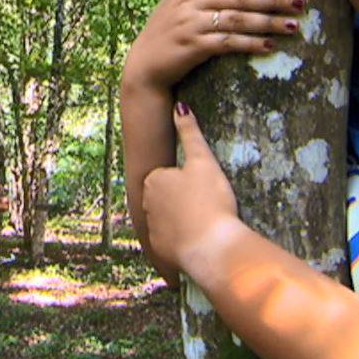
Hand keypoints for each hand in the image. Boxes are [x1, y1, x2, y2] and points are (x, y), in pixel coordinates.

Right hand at [122, 0, 303, 92]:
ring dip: (268, 23)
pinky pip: (230, 43)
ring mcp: (192, 24)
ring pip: (238, 20)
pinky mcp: (195, 47)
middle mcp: (190, 0)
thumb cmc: (161, 30)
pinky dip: (251, 44)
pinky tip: (270, 46)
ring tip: (293, 26)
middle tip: (299, 2)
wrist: (144, 66)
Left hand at [142, 102, 241, 277]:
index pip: (167, 176)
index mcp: (153, 181)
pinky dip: (182, 242)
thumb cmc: (209, 200)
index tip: (202, 188)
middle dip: (180, 202)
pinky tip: (199, 242)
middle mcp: (146, 205)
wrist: (212, 246)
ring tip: (204, 225)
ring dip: (180, 222)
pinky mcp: (162, 251)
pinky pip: (172, 243)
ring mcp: (153, 230)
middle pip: (166, 199)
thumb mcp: (203, 161)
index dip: (186, 181)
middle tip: (205, 205)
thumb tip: (180, 106)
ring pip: (167, 221)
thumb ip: (190, 133)